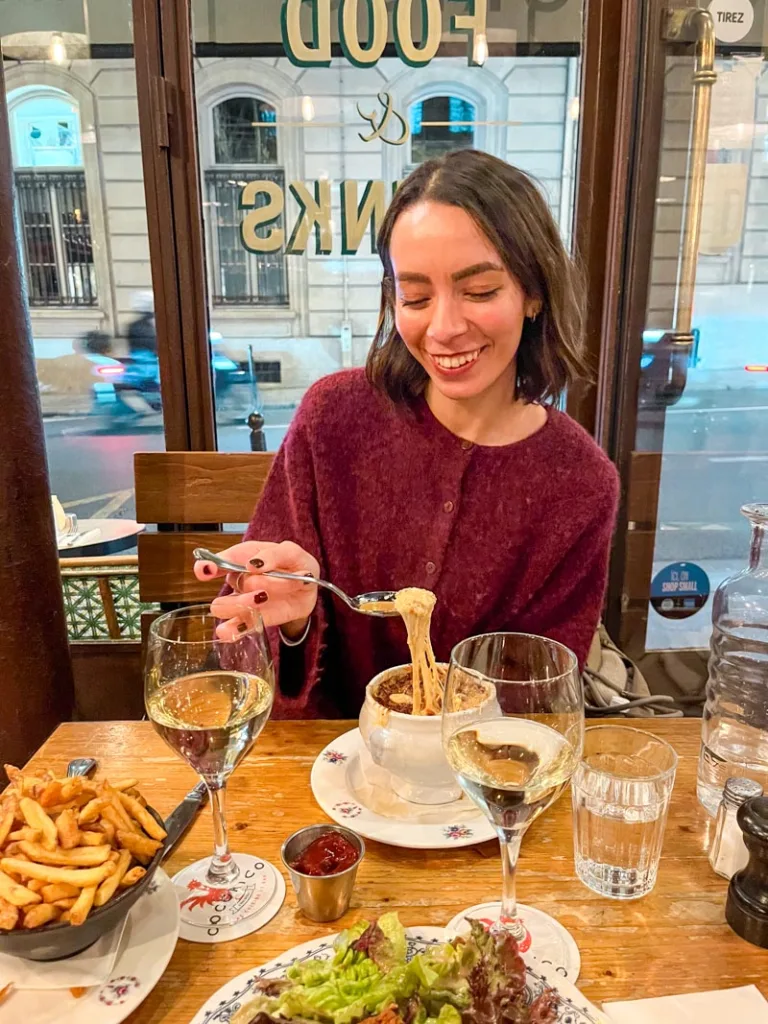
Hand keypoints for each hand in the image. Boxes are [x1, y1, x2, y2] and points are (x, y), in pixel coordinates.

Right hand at [194, 541, 319, 640]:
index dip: (207, 565)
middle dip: (242, 585)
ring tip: (262, 597)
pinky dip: (233, 630)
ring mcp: (246, 601)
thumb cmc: (295, 564)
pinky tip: (228, 632)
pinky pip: (239, 626)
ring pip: (229, 605)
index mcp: (245, 558)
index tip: (206, 570)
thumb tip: (253, 564)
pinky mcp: (255, 619)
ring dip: (241, 603)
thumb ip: (274, 555)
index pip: (219, 561)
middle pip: (229, 584)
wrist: (310, 587)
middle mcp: (241, 580)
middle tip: (261, 585)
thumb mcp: (291, 553)